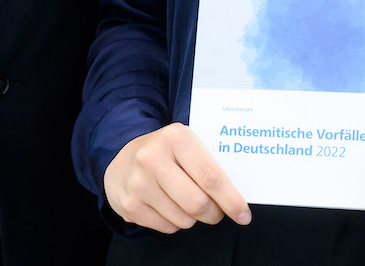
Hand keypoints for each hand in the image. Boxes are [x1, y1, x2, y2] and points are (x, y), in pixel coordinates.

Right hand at [104, 124, 250, 233]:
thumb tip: (239, 192)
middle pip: (198, 203)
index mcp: (175, 138)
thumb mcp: (186, 143)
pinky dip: (176, 222)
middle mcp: (152, 159)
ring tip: (188, 201)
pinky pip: (167, 227)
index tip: (243, 214)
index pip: (210, 176)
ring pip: (184, 219)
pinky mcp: (130, 206)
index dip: (231, 200)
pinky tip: (170, 205)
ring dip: (194, 217)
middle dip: (214, 213)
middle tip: (217, 210)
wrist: (121, 159)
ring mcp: (138, 184)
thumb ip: (210, 162)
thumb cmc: (166, 152)